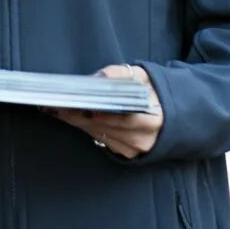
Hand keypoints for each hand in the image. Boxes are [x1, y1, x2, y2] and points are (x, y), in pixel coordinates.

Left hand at [45, 64, 163, 159]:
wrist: (172, 112)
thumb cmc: (153, 91)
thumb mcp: (140, 75)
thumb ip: (119, 74)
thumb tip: (98, 78)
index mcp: (151, 119)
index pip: (117, 117)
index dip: (93, 111)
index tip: (73, 102)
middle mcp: (143, 138)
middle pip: (102, 128)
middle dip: (77, 117)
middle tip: (56, 106)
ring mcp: (136, 149)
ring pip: (100, 135)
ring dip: (79, 123)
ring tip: (60, 110)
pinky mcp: (129, 154)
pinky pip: (104, 142)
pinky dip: (90, 130)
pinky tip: (77, 119)